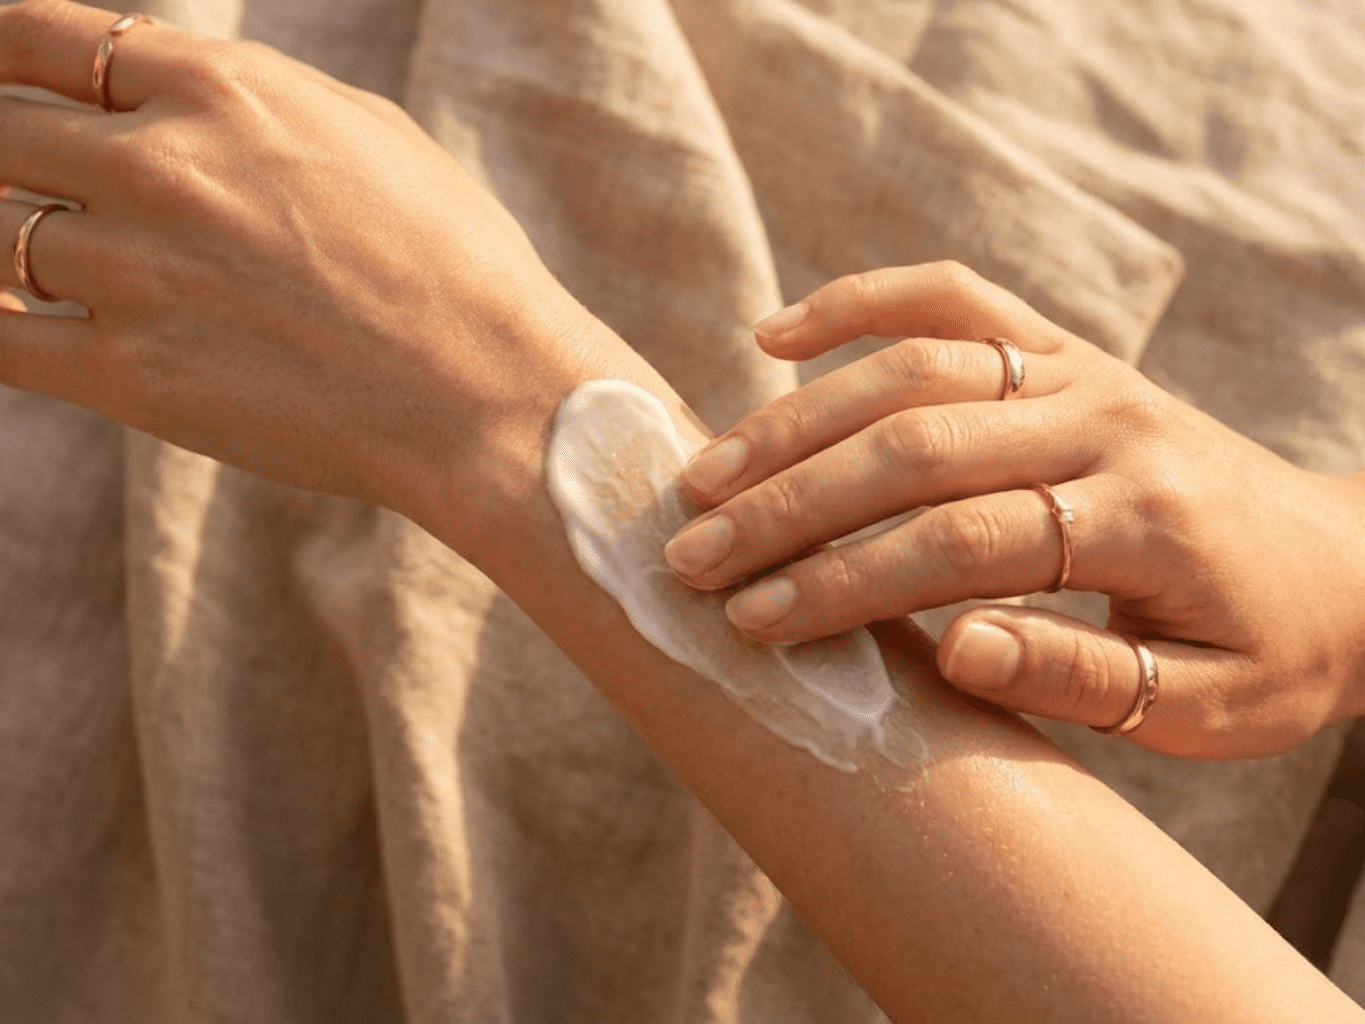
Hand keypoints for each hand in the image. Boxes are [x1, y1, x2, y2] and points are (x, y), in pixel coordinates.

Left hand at [0, 0, 612, 549]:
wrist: (491, 394)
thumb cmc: (457, 267)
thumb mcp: (369, 137)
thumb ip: (255, 103)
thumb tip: (176, 93)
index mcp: (222, 90)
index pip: (40, 37)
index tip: (2, 85)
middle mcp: (162, 165)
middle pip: (1, 132)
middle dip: (6, 158)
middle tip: (25, 185)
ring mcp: (137, 269)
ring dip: (9, 247)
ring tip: (41, 267)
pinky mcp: (130, 374)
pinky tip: (11, 319)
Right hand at [663, 261, 1364, 757]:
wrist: (1348, 565)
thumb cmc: (1268, 651)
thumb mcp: (1208, 708)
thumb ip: (1082, 677)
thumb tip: (949, 645)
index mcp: (1143, 516)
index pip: (957, 542)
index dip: (844, 584)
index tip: (751, 623)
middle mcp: (1106, 419)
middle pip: (913, 444)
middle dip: (788, 504)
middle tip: (690, 556)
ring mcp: (1083, 369)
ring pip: (912, 365)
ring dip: (794, 421)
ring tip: (703, 478)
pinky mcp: (1066, 347)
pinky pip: (952, 295)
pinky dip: (857, 303)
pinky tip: (773, 337)